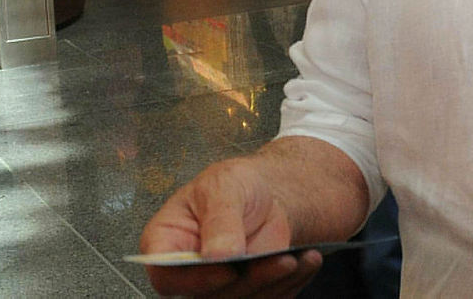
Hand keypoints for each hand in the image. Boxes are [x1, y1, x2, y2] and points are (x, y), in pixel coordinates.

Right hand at [138, 157, 321, 296]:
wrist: (266, 193)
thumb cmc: (234, 185)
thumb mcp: (224, 187)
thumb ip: (219, 220)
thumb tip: (215, 255)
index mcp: (165, 243)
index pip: (167, 275)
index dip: (194, 280)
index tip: (228, 269)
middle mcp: (187, 272)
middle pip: (208, 296)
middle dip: (248, 282)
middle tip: (282, 261)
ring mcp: (216, 286)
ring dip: (274, 284)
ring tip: (298, 259)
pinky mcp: (246, 291)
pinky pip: (268, 298)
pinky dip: (291, 283)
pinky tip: (307, 261)